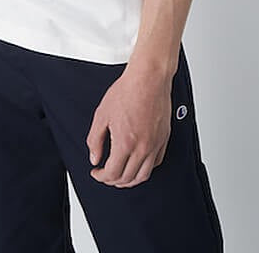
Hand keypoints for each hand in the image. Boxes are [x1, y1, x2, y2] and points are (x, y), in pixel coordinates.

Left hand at [87, 66, 171, 187]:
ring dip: (130, 180)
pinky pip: (155, 163)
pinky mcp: (164, 139)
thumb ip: (95, 140)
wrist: (148, 78)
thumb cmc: (127, 91)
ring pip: (143, 175)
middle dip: (113, 180)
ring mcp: (155, 144)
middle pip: (127, 178)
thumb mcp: (102, 114)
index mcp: (125, 143)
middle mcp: (142, 148)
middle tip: (105, 175)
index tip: (96, 172)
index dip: (101, 176)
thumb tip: (94, 158)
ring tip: (120, 176)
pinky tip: (137, 165)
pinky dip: (145, 170)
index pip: (112, 173)